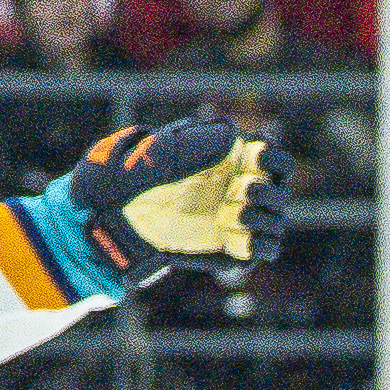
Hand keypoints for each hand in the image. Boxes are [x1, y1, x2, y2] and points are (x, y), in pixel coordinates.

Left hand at [57, 117, 279, 286]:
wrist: (110, 224)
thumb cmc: (128, 182)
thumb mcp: (155, 155)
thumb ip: (194, 145)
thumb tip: (236, 139)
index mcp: (227, 162)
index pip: (270, 156)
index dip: (273, 157)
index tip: (260, 159)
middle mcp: (237, 190)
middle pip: (279, 189)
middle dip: (268, 191)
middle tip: (244, 192)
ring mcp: (236, 221)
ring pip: (277, 220)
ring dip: (266, 217)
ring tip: (235, 216)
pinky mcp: (232, 250)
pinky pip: (265, 248)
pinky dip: (261, 244)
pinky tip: (238, 239)